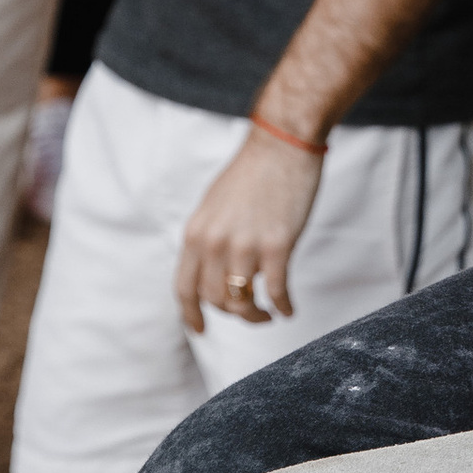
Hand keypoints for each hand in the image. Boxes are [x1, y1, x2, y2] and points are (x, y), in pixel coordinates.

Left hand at [175, 126, 326, 334]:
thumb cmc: (252, 171)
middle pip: (215, 300)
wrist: (283, 144)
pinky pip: (276, 290)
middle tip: (249, 312)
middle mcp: (215, 243)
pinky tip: (288, 309)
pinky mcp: (277, 245)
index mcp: (195, 233)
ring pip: (242, 301)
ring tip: (267, 314)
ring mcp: (246, 245)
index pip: (185, 288)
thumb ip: (208, 239)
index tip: (199, 328)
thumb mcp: (213, 206)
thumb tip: (211, 270)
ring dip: (255, 316)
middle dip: (231, 313)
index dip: (190, 314)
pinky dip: (282, 305)